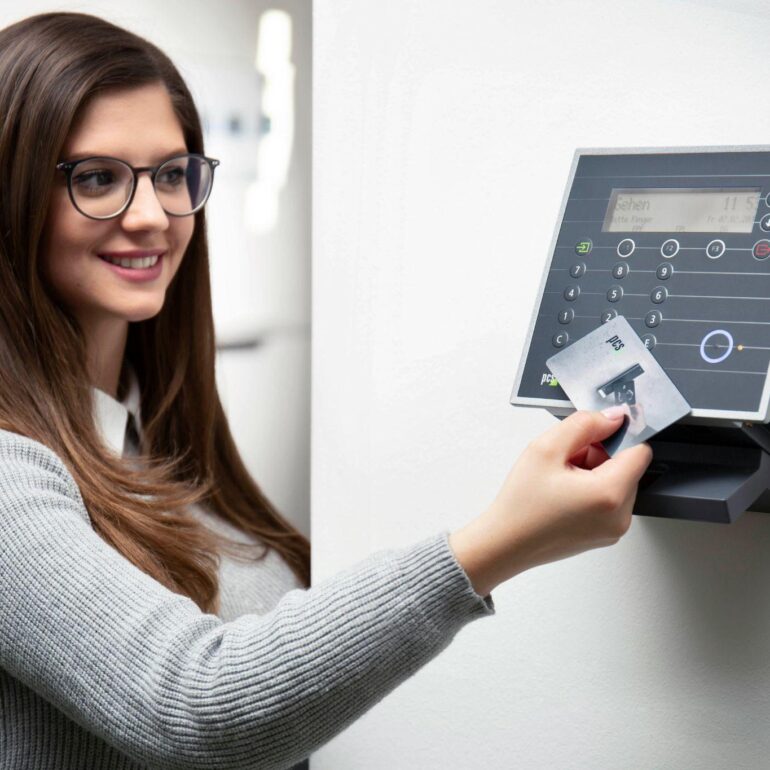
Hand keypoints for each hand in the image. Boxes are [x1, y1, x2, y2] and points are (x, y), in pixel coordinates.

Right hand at [449, 409, 652, 596]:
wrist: (505, 543)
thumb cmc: (521, 505)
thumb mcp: (546, 448)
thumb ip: (584, 424)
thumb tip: (612, 417)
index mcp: (610, 494)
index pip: (640, 450)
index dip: (616, 436)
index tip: (594, 435)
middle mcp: (619, 516)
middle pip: (627, 466)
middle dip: (599, 455)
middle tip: (565, 461)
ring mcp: (614, 529)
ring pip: (617, 482)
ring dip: (594, 472)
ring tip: (561, 480)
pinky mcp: (605, 534)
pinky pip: (609, 501)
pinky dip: (591, 490)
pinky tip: (564, 493)